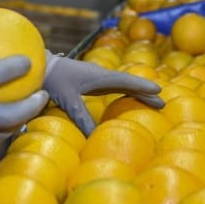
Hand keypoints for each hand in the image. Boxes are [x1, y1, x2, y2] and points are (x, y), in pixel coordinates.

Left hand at [42, 52, 163, 134]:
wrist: (41, 67)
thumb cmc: (53, 80)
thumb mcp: (67, 100)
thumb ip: (81, 117)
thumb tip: (94, 136)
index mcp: (99, 76)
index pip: (125, 81)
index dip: (142, 86)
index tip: (158, 90)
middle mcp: (102, 75)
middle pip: (129, 83)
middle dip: (146, 92)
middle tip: (163, 103)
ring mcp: (99, 78)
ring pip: (124, 85)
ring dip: (139, 92)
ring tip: (154, 102)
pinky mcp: (94, 82)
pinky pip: (116, 87)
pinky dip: (128, 93)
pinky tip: (132, 99)